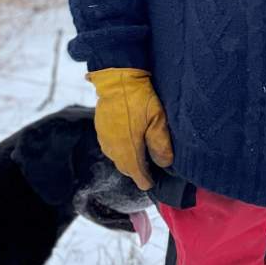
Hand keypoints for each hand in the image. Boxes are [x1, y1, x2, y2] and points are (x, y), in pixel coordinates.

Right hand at [85, 68, 173, 190]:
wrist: (118, 80)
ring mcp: (104, 139)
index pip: (136, 173)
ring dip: (128, 161)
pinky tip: (129, 144)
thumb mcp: (157, 119)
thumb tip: (164, 163)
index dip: (145, 180)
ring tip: (141, 157)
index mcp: (128, 148)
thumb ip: (161, 144)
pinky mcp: (101, 131)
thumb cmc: (140, 99)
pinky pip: (111, 148)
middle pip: (126, 168)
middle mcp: (113, 148)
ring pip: (117, 159)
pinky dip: (121, 150)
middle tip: (150, 171)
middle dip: (137, 171)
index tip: (152, 184)